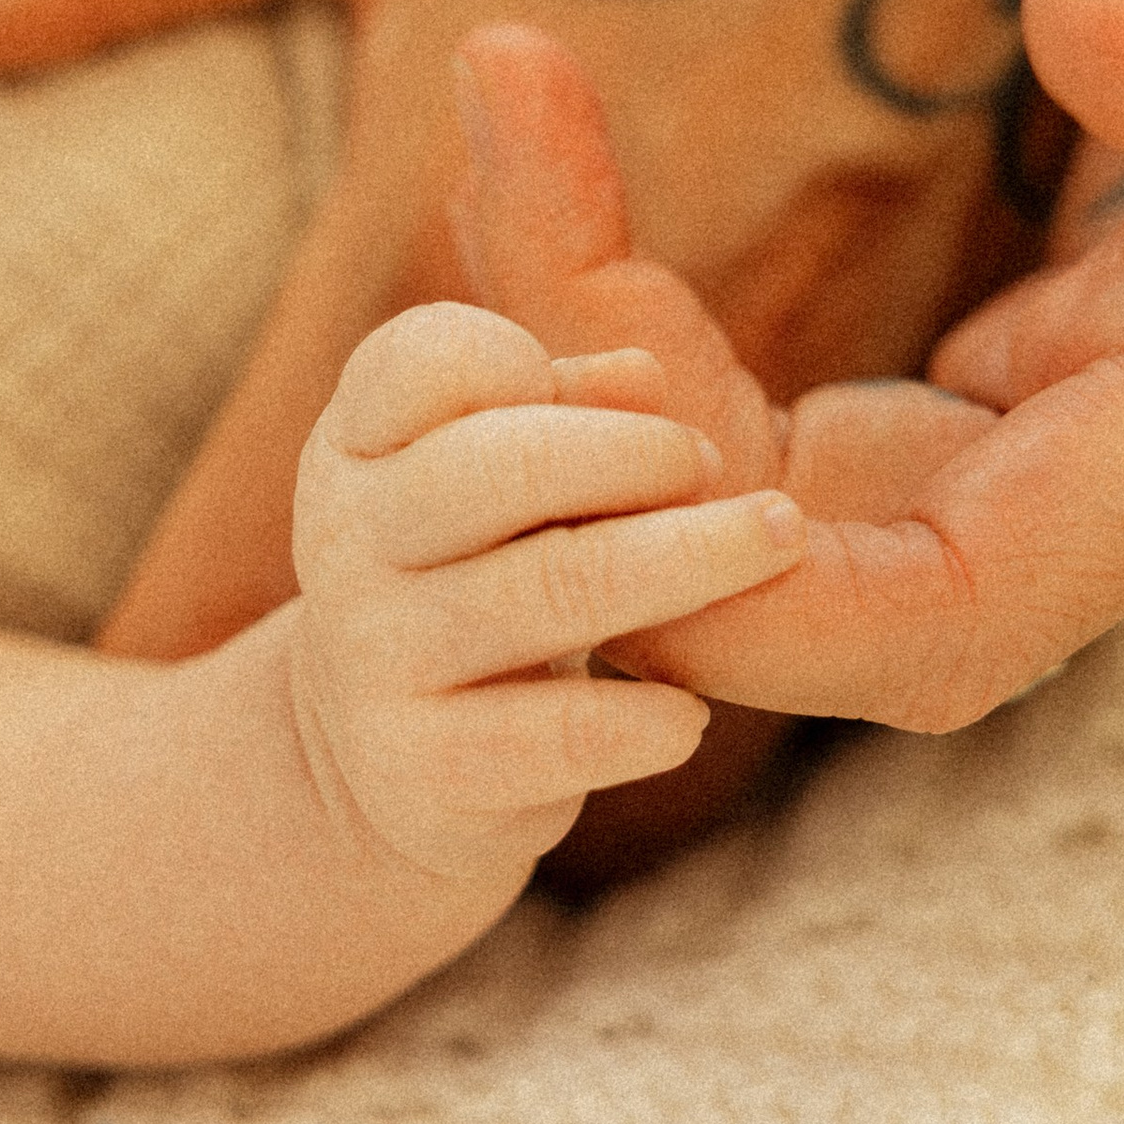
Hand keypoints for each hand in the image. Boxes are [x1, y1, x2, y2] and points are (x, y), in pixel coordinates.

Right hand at [286, 299, 806, 884]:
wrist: (398, 762)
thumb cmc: (482, 575)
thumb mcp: (499, 479)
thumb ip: (565, 409)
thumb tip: (640, 377)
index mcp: (360, 447)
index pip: (421, 362)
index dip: (519, 356)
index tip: (621, 394)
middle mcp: (345, 543)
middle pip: (500, 466)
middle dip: (637, 453)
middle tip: (717, 463)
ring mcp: (376, 658)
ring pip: (552, 588)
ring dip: (689, 559)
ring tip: (777, 543)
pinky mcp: (423, 766)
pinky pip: (560, 734)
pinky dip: (644, 720)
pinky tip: (692, 714)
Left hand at [532, 0, 1123, 731]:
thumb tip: (1113, 51)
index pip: (955, 610)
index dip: (718, 583)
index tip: (554, 390)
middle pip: (837, 584)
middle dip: (621, 447)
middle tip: (501, 166)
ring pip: (811, 523)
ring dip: (631, 390)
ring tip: (515, 144)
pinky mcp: (1067, 361)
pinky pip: (830, 439)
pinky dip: (685, 352)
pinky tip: (581, 194)